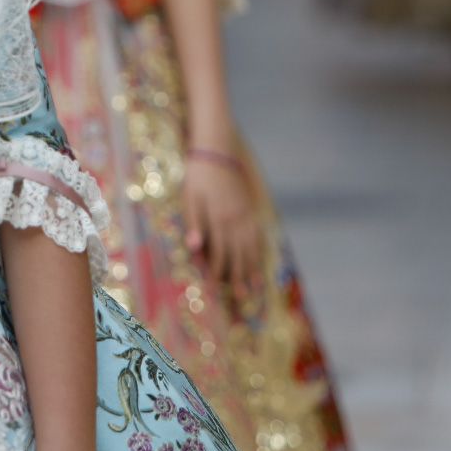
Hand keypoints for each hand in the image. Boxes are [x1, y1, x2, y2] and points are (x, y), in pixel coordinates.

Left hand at [183, 151, 263, 302]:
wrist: (217, 151)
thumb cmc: (198, 175)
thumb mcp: (189, 197)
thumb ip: (193, 223)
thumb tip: (194, 248)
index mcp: (218, 219)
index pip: (218, 253)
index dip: (217, 273)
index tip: (216, 291)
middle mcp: (235, 220)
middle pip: (238, 254)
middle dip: (238, 277)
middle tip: (241, 299)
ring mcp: (246, 215)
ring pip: (251, 247)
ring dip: (251, 268)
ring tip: (255, 287)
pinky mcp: (251, 209)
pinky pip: (258, 235)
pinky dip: (259, 251)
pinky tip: (260, 261)